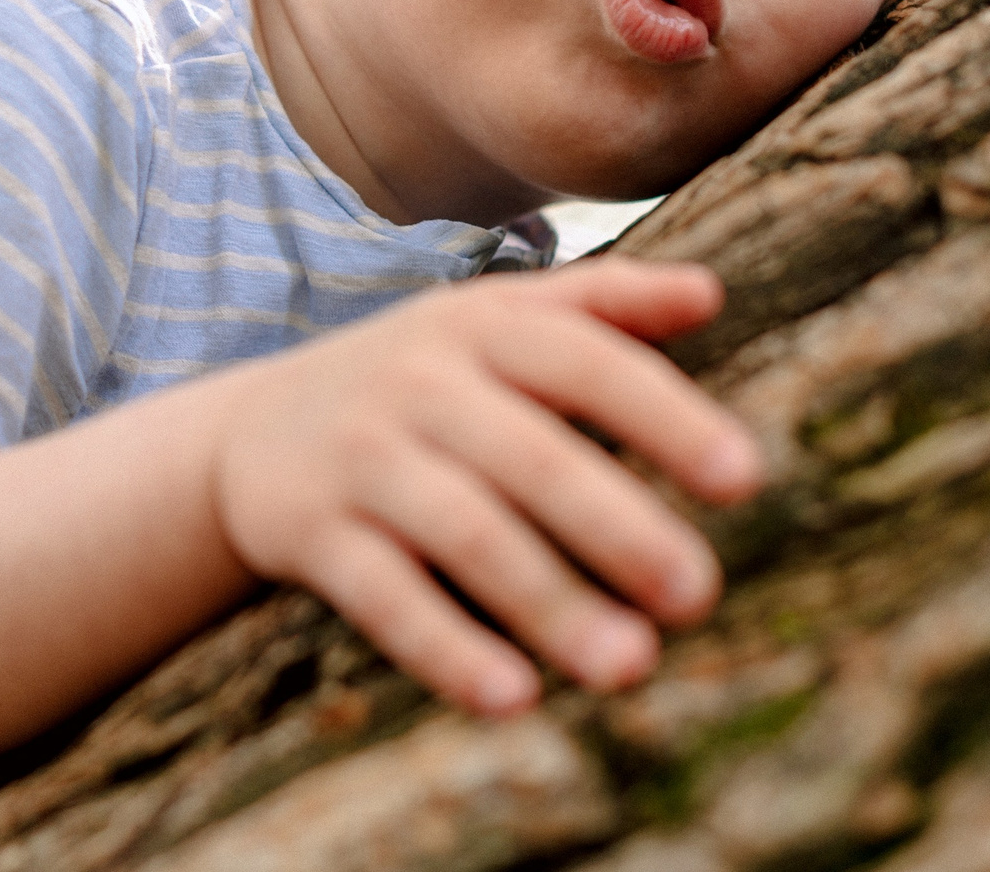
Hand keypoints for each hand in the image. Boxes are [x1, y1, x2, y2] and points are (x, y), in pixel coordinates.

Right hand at [209, 258, 762, 715]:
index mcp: (477, 327)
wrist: (245, 435)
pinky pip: (383, 595)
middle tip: (697, 593)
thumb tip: (709, 291)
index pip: (581, 360)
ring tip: (630, 664)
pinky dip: (445, 647)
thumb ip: (598, 304)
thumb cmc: (414, 382)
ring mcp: (359, 459)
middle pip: (527, 455)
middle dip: (615, 523)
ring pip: (462, 532)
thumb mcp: (488, 322)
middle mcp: (417, 385)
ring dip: (547, 600)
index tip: (744, 476)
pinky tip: (512, 698)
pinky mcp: (310, 533)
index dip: (661, 415)